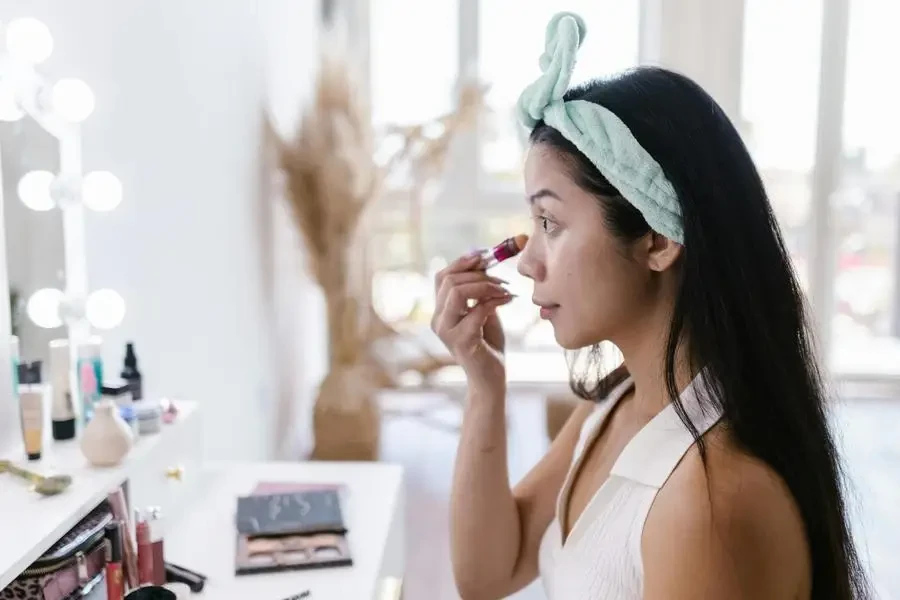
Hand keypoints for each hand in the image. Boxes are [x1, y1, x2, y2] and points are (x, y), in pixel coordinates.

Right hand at [431, 253, 513, 387]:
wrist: (491, 377)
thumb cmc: (488, 343)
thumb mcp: (483, 310)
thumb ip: (479, 291)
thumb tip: (485, 262)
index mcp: (441, 310)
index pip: (442, 276)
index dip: (462, 262)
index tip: (485, 256)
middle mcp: (438, 319)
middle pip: (449, 280)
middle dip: (479, 274)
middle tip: (502, 279)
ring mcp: (446, 330)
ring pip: (457, 291)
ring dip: (485, 285)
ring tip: (505, 290)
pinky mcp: (461, 340)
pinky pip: (477, 310)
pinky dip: (496, 301)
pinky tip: (509, 300)